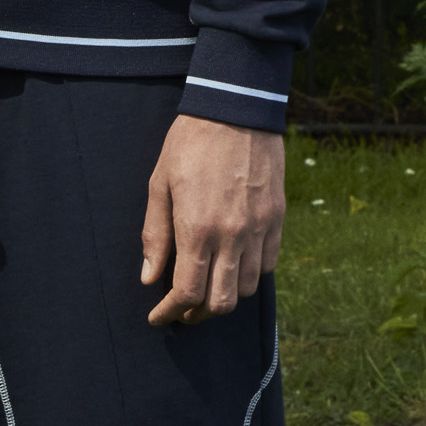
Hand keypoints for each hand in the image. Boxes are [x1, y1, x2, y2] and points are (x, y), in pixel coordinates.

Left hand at [142, 118, 284, 326]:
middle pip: (221, 302)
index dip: (170, 312)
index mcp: (197, 229)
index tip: (158, 316)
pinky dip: (248, 274)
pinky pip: (268, 264)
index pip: (188, 293)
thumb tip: (149, 278)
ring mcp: (259, 229)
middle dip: (198, 315)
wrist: (236, 109)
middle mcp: (232, 236)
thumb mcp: (159, 185)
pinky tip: (232, 265)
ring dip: (224, 296)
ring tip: (207, 287)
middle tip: (182, 310)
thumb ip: (154, 236)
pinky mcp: (277, 219)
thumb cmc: (190, 143)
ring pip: (246, 288)